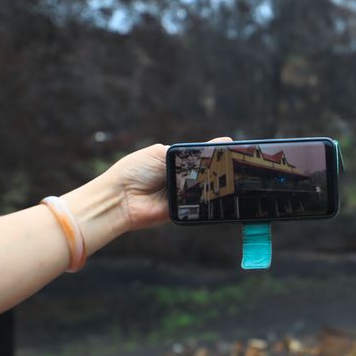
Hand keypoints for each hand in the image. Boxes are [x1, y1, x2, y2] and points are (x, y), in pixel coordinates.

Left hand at [107, 137, 231, 231]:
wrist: (121, 198)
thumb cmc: (135, 171)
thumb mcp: (160, 153)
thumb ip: (186, 151)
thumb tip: (214, 145)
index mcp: (175, 160)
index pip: (200, 155)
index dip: (215, 153)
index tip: (231, 148)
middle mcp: (181, 176)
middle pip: (207, 170)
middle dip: (219, 166)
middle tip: (234, 161)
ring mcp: (184, 194)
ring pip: (206, 186)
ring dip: (214, 182)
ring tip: (228, 174)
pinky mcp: (185, 210)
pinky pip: (201, 204)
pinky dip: (207, 198)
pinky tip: (215, 190)